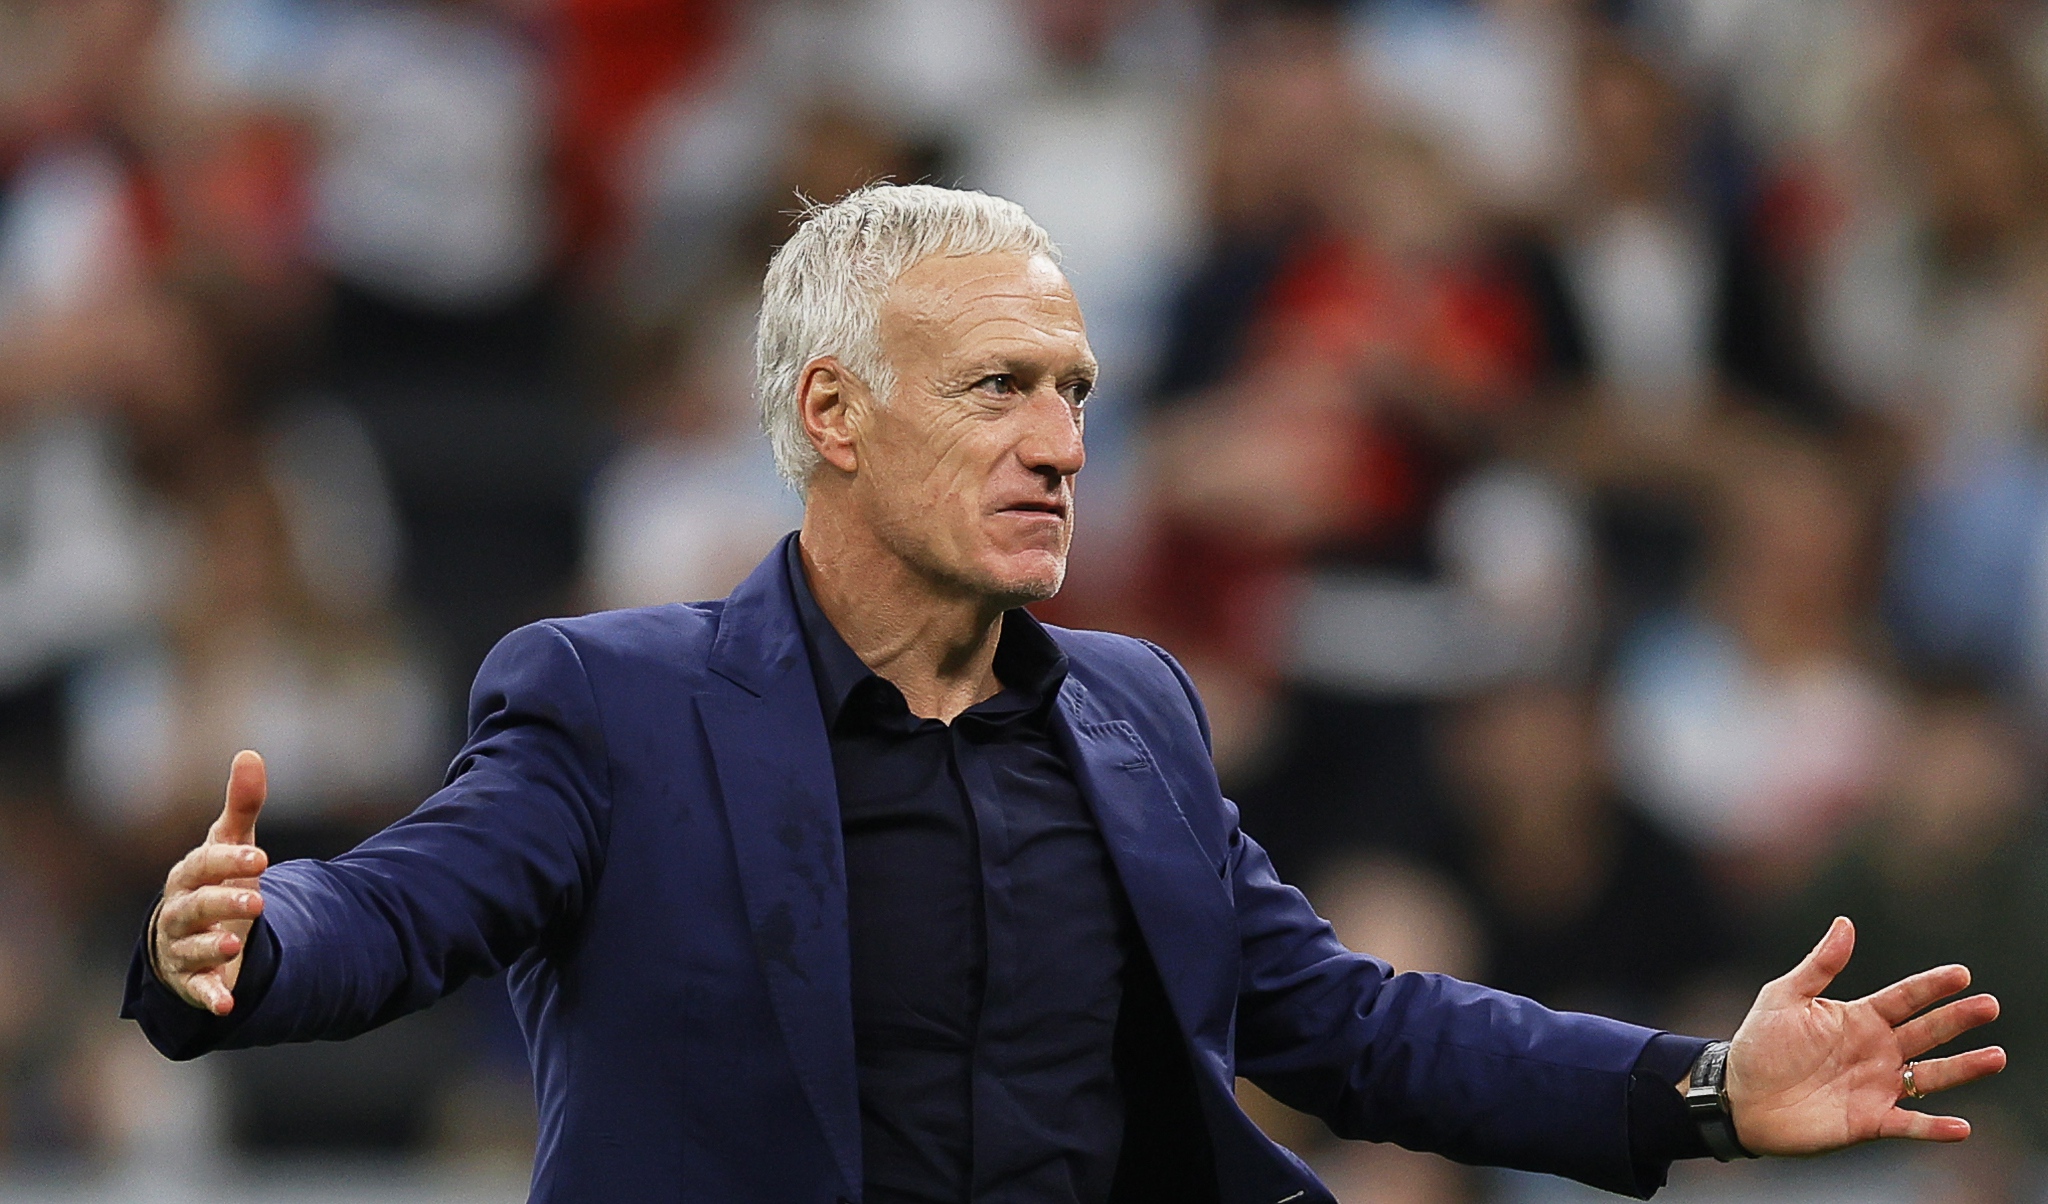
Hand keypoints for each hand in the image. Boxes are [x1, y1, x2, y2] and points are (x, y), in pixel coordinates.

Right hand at [153, 751, 270, 1014]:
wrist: (196, 931)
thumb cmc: (215, 880)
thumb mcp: (231, 844)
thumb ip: (242, 805)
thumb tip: (250, 754)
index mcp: (189, 875)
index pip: (203, 865)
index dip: (228, 862)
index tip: (260, 859)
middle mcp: (179, 911)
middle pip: (195, 907)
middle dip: (224, 903)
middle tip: (258, 902)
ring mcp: (182, 947)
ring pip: (191, 947)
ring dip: (213, 945)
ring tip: (239, 942)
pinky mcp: (191, 979)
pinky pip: (196, 989)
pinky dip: (209, 996)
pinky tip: (228, 1005)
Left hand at [1726, 916, 2005, 1153]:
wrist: (1738, 1097)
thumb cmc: (1760, 1045)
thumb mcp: (1784, 998)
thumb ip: (1820, 965)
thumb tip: (1845, 922)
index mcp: (1858, 1018)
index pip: (1904, 998)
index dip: (1932, 986)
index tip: (1962, 974)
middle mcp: (1877, 1051)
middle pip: (1927, 1032)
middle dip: (1958, 1019)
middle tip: (1989, 1005)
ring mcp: (1877, 1086)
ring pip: (1931, 1076)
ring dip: (1964, 1068)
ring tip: (1996, 1056)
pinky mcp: (1870, 1120)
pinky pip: (1910, 1125)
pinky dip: (1935, 1128)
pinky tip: (1961, 1127)